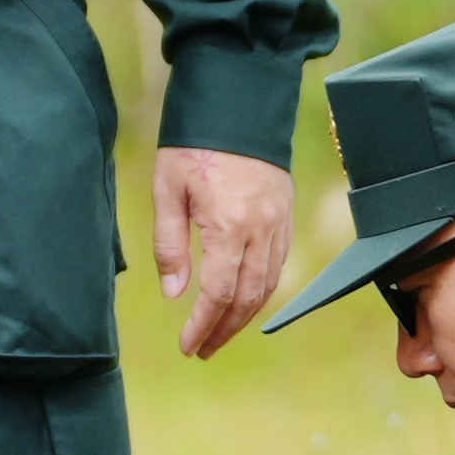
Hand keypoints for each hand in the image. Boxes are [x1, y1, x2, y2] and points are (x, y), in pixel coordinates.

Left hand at [155, 146, 297, 357]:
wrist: (238, 105)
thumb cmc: (196, 144)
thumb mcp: (168, 190)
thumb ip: (170, 244)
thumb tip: (174, 293)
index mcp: (230, 226)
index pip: (218, 294)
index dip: (202, 325)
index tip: (187, 346)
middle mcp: (262, 230)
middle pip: (247, 298)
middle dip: (224, 330)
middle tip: (202, 350)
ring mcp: (279, 223)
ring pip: (268, 285)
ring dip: (245, 316)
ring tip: (220, 333)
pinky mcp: (286, 214)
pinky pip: (279, 263)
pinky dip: (263, 289)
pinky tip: (244, 299)